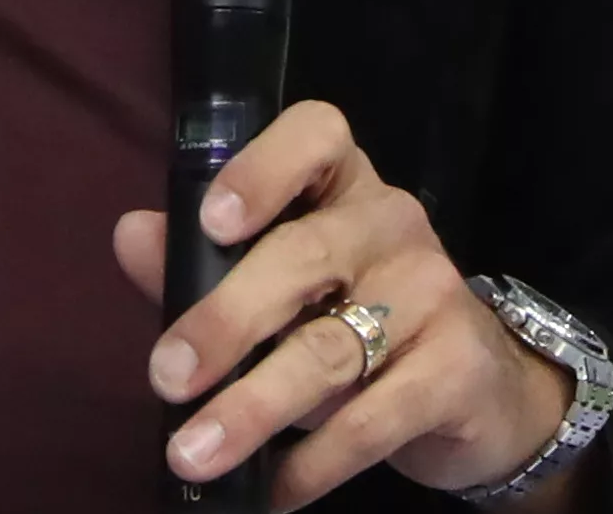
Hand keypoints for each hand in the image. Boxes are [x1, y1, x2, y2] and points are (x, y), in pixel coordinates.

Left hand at [113, 102, 591, 510]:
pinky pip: (372, 420)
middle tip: (167, 377)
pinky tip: (272, 489)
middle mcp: (393, 223)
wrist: (481, 392)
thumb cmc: (356, 319)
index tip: (210, 224)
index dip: (260, 169)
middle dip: (225, 321)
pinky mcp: (459, 370)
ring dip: (252, 409)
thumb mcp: (279, 286)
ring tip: (195, 453)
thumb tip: (131, 235)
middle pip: (303, 256)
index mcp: (342, 183)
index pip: (315, 135)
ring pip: (329, 350)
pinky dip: (313, 462)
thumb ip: (200, 261)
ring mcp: (434, 293)